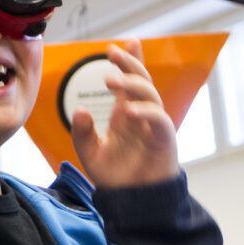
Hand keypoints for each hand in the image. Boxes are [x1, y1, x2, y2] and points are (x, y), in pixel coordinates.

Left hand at [70, 38, 180, 187]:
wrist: (133, 200)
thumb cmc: (116, 175)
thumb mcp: (90, 153)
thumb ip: (82, 133)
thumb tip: (80, 110)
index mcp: (124, 111)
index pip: (128, 80)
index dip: (128, 61)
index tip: (116, 45)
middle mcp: (140, 112)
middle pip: (140, 79)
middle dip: (129, 63)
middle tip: (111, 52)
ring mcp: (154, 123)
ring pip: (149, 93)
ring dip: (132, 83)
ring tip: (111, 80)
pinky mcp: (164, 138)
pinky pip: (159, 119)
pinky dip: (145, 111)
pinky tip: (129, 110)